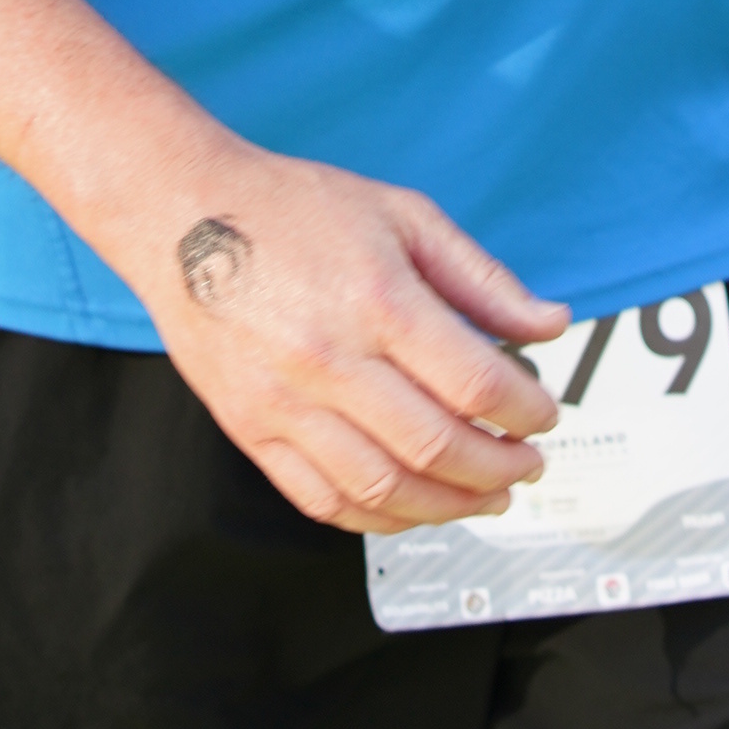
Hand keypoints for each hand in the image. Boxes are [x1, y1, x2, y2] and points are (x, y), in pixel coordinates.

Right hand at [140, 148, 570, 532]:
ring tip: (484, 497)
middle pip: (438, 448)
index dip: (527, 412)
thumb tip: (548, 323)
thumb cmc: (288, 208)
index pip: (476, 384)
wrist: (181, 212)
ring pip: (384, 491)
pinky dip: (379, 519)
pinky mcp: (250, 429)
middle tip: (526, 466)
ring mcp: (285, 403)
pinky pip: (322, 501)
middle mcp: (330, 359)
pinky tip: (412, 508)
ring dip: (450, 507)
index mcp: (378, 300)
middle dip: (501, 470)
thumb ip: (481, 279)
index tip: (542, 416)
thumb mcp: (402, 215)